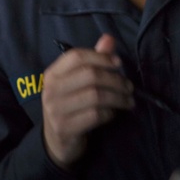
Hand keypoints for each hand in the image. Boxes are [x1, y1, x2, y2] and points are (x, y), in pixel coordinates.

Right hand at [42, 33, 133, 169]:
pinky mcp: (65, 128)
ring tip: (128, 100)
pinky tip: (113, 113)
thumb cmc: (70, 105)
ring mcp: (56, 110)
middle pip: (90, 75)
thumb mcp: (77, 82)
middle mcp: (51, 90)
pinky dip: (109, 113)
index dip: (101, 57)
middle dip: (115, 80)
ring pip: (95, 96)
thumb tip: (109, 38)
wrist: (56, 140)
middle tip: (129, 87)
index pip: (76, 56)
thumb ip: (93, 59)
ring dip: (117, 97)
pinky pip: (95, 115)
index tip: (118, 63)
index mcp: (53, 73)